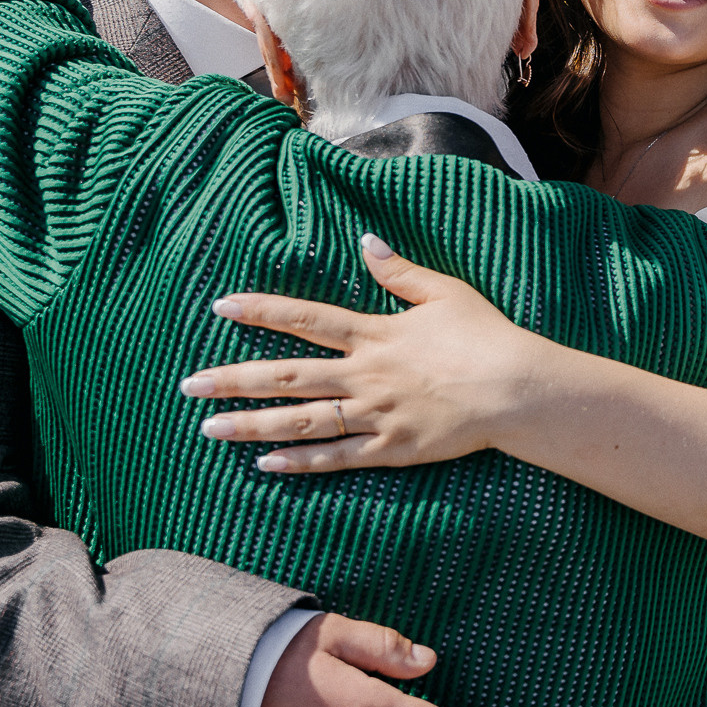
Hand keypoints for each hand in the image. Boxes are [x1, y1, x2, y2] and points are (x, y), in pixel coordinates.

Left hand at [185, 235, 546, 473]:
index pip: (305, 318)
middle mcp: (365, 374)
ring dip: (252, 425)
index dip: (261, 310)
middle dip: (232, 379)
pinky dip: (300, 461)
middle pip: (286, 375)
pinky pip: (337, 457)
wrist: (517, 389)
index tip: (221, 306)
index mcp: (375, 333)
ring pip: (302, 420)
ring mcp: (375, 414)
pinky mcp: (391, 448)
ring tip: (209, 429)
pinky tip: (265, 464)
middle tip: (188, 385)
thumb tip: (365, 243)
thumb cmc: (486, 336)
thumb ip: (399, 271)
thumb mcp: (445, 292)